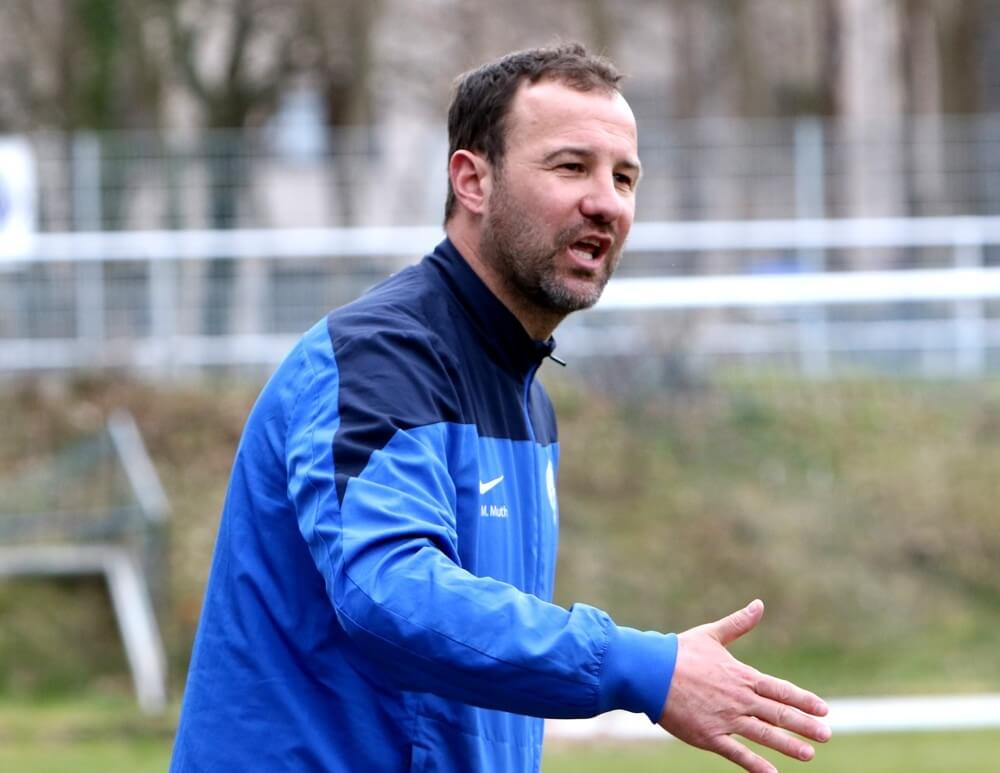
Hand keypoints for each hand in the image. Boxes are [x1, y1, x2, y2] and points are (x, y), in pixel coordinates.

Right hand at [657, 599, 831, 772]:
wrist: (650, 672)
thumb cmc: (678, 652)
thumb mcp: (712, 635)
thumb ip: (738, 623)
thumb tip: (759, 604)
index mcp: (741, 676)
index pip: (780, 690)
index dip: (803, 699)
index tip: (824, 709)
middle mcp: (739, 699)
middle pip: (778, 714)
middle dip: (804, 724)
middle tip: (826, 734)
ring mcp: (726, 719)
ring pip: (764, 735)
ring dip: (787, 745)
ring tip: (808, 754)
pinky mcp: (709, 736)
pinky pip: (737, 753)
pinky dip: (756, 765)